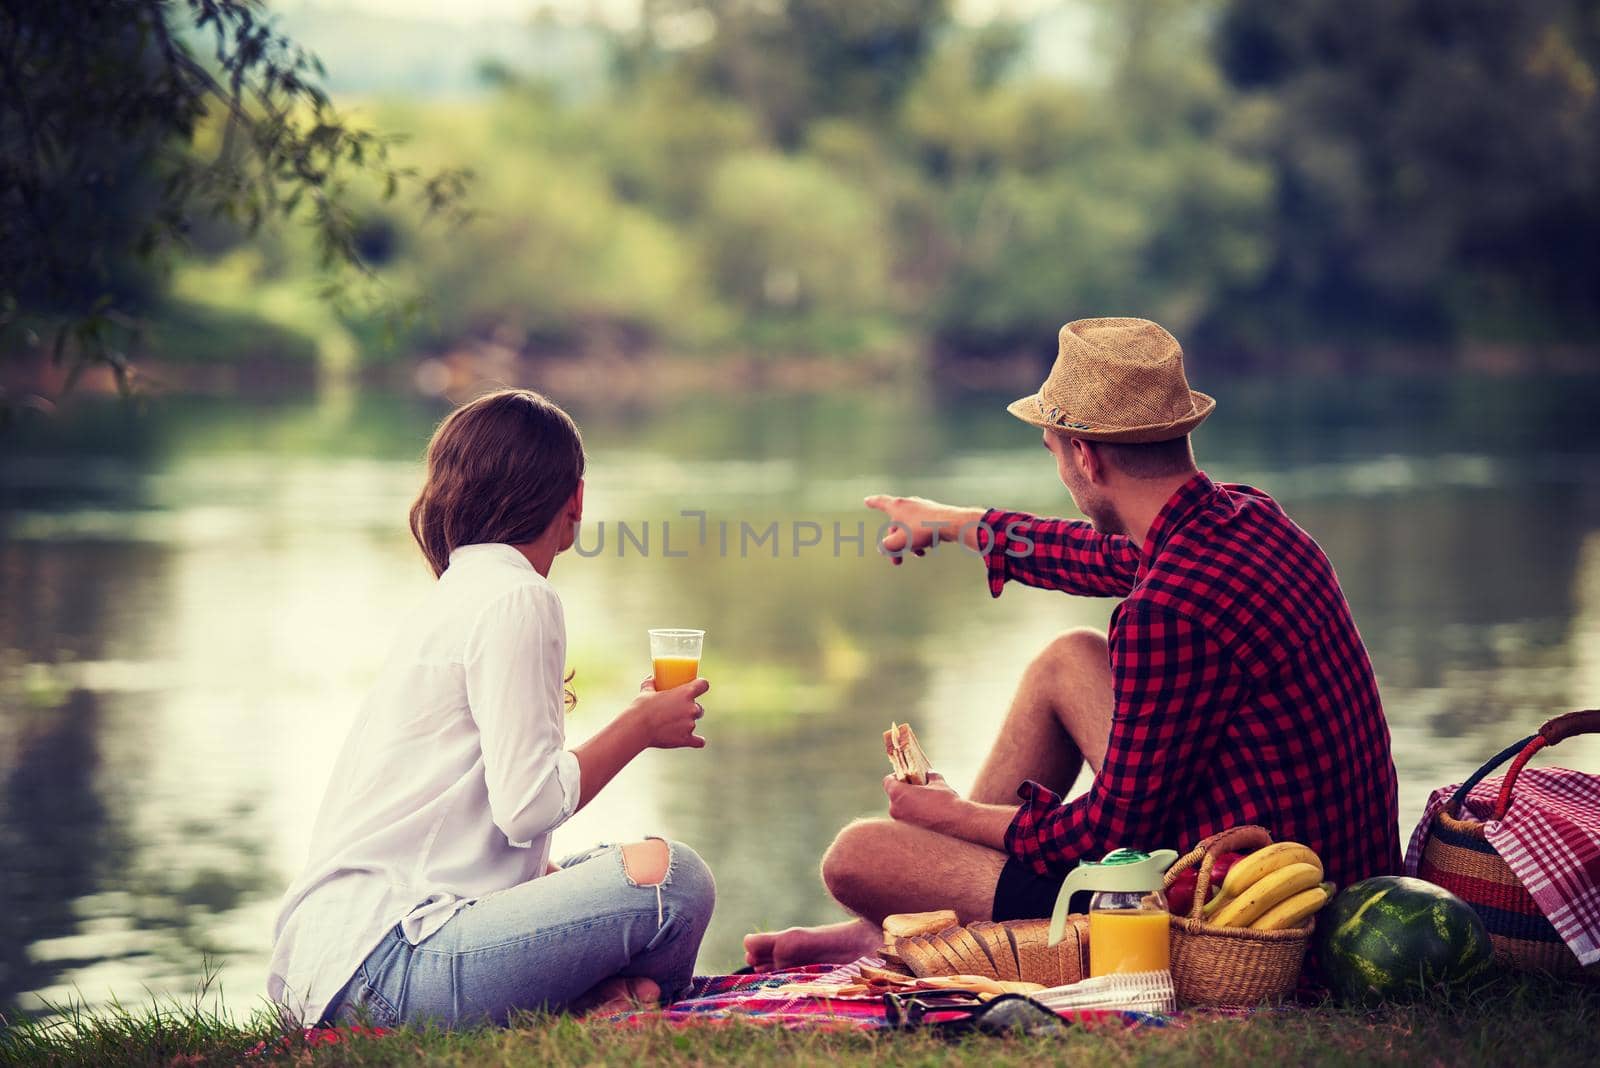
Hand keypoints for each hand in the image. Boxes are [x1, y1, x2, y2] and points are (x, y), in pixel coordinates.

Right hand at [629, 676, 707, 749]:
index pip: (703, 685)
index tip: (698, 688)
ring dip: (688, 723)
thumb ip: (650, 683)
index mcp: (686, 692)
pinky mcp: (686, 739)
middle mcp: (692, 708)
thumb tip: (651, 678)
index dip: (701, 685)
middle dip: (691, 710)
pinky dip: (696, 741)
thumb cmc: (642, 707)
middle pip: (699, 708)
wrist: (638, 727)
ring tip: (674, 725)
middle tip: (679, 711)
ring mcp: (690, 724)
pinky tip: (694, 740)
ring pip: (695, 723)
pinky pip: (698, 741)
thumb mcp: (646, 691)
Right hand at [863, 495, 986, 564]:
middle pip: (896, 525)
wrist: (952, 524)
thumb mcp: (898, 542)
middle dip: (895, 544)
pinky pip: (923, 529)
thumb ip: (886, 546)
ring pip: (910, 528)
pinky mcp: (936, 515)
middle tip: (897, 561)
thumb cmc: (923, 529)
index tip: (867, 500)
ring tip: (919, 554)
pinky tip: (929, 548)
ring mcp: (924, 509)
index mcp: (897, 506)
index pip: (881, 502)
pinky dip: (922, 539)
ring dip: (910, 543)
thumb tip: (884, 549)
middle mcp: (909, 504)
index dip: (872, 502)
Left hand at [883, 771, 962, 832]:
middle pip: (893, 796)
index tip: (907, 777)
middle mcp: (894, 809)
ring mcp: (900, 824)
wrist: (958, 824)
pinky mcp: (907, 835)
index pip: (888, 781)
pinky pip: (906, 822)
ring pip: (899, 810)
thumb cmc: (947, 801)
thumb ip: (930, 776)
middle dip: (904, 793)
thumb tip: (929, 774)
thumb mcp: (938, 783)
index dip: (897, 777)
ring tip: (924, 805)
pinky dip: (913, 818)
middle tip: (917, 791)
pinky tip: (927, 817)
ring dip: (908, 806)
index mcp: (898, 793)